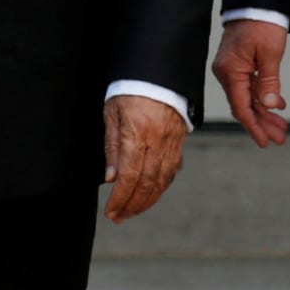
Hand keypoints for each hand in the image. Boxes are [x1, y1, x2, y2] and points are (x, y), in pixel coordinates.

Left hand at [103, 95, 186, 222]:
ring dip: (146, 201)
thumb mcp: (112, 113)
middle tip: (118, 217)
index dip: (120, 198)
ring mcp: (171, 143)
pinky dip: (160, 188)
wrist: (158, 73)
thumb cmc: (131, 89)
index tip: (111, 212)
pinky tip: (150, 195)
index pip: (129, 176)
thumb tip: (110, 177)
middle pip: (147, 184)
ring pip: (161, 181)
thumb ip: (112, 146)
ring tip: (131, 211)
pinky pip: (171, 172)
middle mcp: (157, 141)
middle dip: (132, 205)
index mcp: (138, 133)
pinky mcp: (178, 143)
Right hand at [211, 19, 289, 147]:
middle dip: (262, 123)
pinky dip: (262, 98)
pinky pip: (248, 87)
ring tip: (281, 127)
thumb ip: (269, 81)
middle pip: (244, 106)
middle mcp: (226, 73)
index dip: (253, 127)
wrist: (257, 2)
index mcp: (230, 71)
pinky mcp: (237, 64)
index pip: (241, 107)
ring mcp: (231, 69)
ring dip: (264, 112)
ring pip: (247, 98)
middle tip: (280, 137)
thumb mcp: (270, 53)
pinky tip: (276, 107)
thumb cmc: (262, 23)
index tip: (264, 142)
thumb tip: (270, 105)